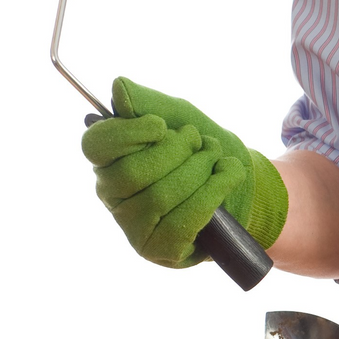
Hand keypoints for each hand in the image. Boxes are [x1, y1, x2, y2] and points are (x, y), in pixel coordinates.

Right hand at [81, 77, 286, 267]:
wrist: (242, 187)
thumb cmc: (202, 152)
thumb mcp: (182, 118)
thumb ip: (150, 103)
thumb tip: (118, 89)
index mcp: (109, 160)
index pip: (96, 147)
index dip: (127, 134)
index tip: (161, 125)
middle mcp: (113, 196)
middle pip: (131, 173)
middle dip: (175, 153)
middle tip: (202, 142)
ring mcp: (133, 227)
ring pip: (159, 198)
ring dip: (199, 172)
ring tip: (218, 160)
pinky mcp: (159, 249)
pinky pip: (181, 224)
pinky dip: (210, 196)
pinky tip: (226, 179)